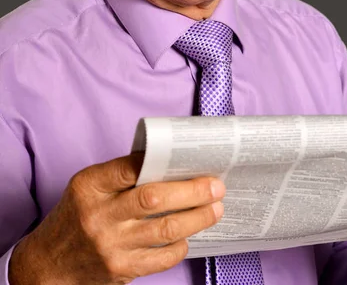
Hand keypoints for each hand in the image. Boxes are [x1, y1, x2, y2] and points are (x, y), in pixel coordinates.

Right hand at [8, 152, 224, 284]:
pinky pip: (161, 258)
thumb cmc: (77, 215)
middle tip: (216, 185)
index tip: (188, 157)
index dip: (161, 161)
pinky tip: (190, 234)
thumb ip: (122, 175)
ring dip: (197, 218)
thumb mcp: (88, 187)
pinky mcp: (121, 270)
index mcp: (90, 186)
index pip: (130, 167)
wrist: (48, 264)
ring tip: (216, 208)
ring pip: (165, 230)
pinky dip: (181, 245)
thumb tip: (170, 164)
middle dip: (192, 191)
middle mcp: (99, 215)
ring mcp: (111, 245)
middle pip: (154, 199)